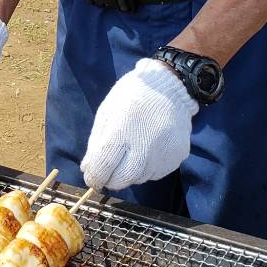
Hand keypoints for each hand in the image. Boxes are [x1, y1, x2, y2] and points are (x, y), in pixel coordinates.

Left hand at [80, 58, 198, 191]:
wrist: (170, 86)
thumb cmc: (132, 96)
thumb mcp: (107, 112)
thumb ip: (96, 143)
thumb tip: (88, 169)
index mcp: (122, 129)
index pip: (104, 166)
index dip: (95, 177)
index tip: (92, 179)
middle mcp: (145, 144)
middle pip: (123, 179)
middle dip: (111, 179)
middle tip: (109, 172)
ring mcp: (164, 152)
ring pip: (140, 178)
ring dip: (130, 173)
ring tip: (131, 154)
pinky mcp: (178, 156)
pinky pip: (157, 173)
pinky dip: (148, 169)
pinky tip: (148, 152)